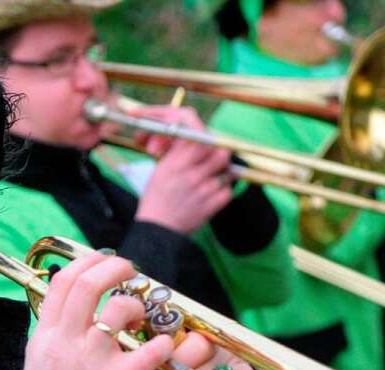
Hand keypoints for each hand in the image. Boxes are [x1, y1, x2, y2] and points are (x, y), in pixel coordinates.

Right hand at [17, 251, 174, 369]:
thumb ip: (54, 334)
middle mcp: (63, 342)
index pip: (62, 281)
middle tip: (133, 272)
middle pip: (88, 283)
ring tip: (142, 318)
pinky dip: (162, 345)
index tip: (106, 261)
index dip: (88, 262)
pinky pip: (147, 351)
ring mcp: (88, 361)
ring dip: (137, 306)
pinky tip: (164, 349)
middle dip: (116, 269)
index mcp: (44, 336)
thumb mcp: (39, 364)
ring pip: (118, 309)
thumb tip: (73, 309)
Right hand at [131, 105, 233, 234]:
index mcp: (175, 162)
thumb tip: (184, 134)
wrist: (157, 232)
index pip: (193, 127)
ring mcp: (204, 189)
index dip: (193, 123)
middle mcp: (191, 173)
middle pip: (218, 148)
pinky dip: (221, 190)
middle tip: (206, 157)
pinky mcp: (213, 205)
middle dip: (214, 150)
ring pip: (226, 168)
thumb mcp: (160, 170)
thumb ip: (176, 151)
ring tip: (209, 176)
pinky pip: (227, 190)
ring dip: (221, 170)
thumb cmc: (156, 199)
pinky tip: (209, 193)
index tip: (192, 128)